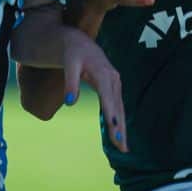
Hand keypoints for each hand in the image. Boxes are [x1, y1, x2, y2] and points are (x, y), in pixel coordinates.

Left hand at [61, 29, 127, 152]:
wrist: (79, 43)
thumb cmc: (73, 53)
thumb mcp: (68, 63)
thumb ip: (70, 82)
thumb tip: (69, 102)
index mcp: (103, 74)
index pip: (108, 98)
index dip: (112, 115)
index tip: (115, 131)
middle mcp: (113, 79)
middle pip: (117, 107)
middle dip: (120, 128)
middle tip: (122, 147)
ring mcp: (115, 83)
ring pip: (119, 108)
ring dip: (121, 127)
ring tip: (123, 147)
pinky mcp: (112, 87)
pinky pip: (116, 106)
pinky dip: (118, 120)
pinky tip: (118, 134)